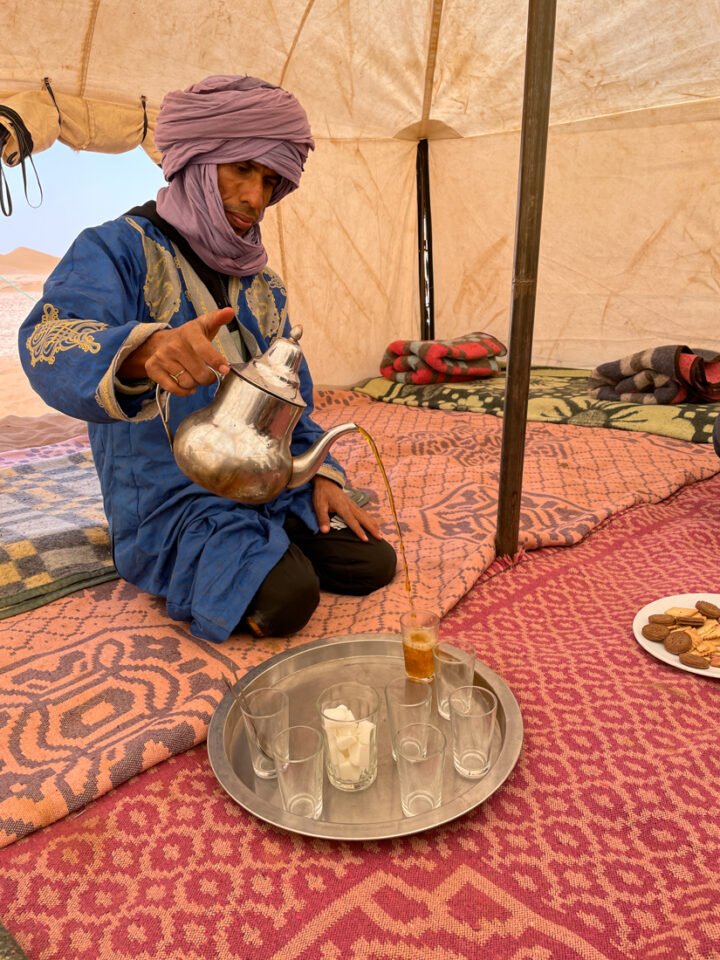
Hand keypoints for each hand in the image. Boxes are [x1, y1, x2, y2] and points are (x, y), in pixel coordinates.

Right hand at [118, 307, 234, 394]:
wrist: (161, 341)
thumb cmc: (190, 337)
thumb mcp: (204, 325)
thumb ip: (218, 319)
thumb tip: (230, 311)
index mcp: (189, 333)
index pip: (203, 348)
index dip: (216, 360)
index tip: (225, 369)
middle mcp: (174, 345)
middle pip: (199, 373)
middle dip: (208, 378)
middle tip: (208, 374)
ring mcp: (162, 357)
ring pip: (187, 383)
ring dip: (195, 384)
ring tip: (194, 375)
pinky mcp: (152, 368)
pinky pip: (173, 389)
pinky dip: (183, 391)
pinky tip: (186, 385)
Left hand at [312, 475, 384, 541]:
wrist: (326, 482)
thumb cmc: (322, 494)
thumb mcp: (319, 506)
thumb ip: (322, 518)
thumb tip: (325, 531)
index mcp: (343, 507)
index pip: (352, 521)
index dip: (359, 531)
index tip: (365, 539)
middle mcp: (350, 506)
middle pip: (363, 519)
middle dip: (372, 529)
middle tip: (379, 538)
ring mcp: (353, 505)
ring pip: (366, 516)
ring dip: (373, 525)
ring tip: (380, 534)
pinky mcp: (353, 504)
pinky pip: (364, 513)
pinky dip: (370, 519)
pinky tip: (374, 524)